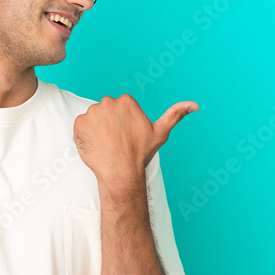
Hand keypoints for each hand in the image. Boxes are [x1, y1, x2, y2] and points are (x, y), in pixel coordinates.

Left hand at [73, 94, 197, 183]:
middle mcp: (109, 102)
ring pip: (94, 118)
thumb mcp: (161, 132)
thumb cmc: (140, 154)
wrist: (121, 173)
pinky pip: (81, 126)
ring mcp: (92, 113)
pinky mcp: (79, 124)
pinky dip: (85, 135)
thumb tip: (195, 105)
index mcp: (127, 101)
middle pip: (107, 110)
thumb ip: (176, 114)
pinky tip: (96, 146)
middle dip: (110, 123)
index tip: (127, 135)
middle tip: (116, 141)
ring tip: (107, 145)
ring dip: (97, 129)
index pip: (121, 107)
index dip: (124, 122)